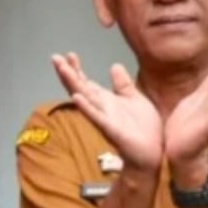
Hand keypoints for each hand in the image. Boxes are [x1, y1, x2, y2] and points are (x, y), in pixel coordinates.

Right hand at [52, 53, 162, 169]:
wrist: (152, 152)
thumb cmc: (143, 129)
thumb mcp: (135, 99)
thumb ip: (123, 84)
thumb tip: (114, 65)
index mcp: (105, 100)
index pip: (86, 82)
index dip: (77, 69)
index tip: (69, 54)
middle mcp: (100, 107)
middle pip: (79, 87)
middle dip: (68, 72)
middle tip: (55, 57)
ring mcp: (103, 118)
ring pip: (84, 98)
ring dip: (72, 84)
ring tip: (62, 70)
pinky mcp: (110, 128)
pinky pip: (96, 116)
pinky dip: (85, 107)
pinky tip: (77, 97)